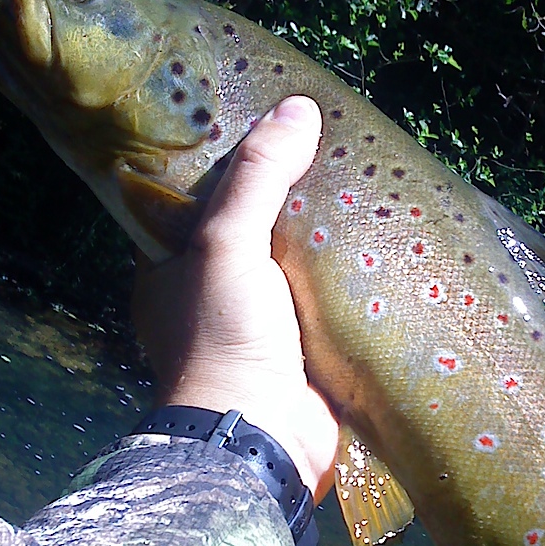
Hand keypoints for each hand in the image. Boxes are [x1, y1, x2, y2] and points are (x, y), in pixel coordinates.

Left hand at [132, 96, 338, 499]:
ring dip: (318, 236)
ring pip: (289, 265)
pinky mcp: (301, 351)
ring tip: (357, 180)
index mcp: (169, 269)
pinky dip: (344, 276)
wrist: (262, 438)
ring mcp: (257, 326)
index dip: (224, 163)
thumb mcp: (225, 244)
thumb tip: (299, 107)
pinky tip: (374, 239)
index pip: (193, 200)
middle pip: (247, 229)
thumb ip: (256, 177)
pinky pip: (324, 300)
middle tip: (321, 145)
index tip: (261, 123)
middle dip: (281, 197)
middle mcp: (208, 296)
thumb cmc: (222, 338)